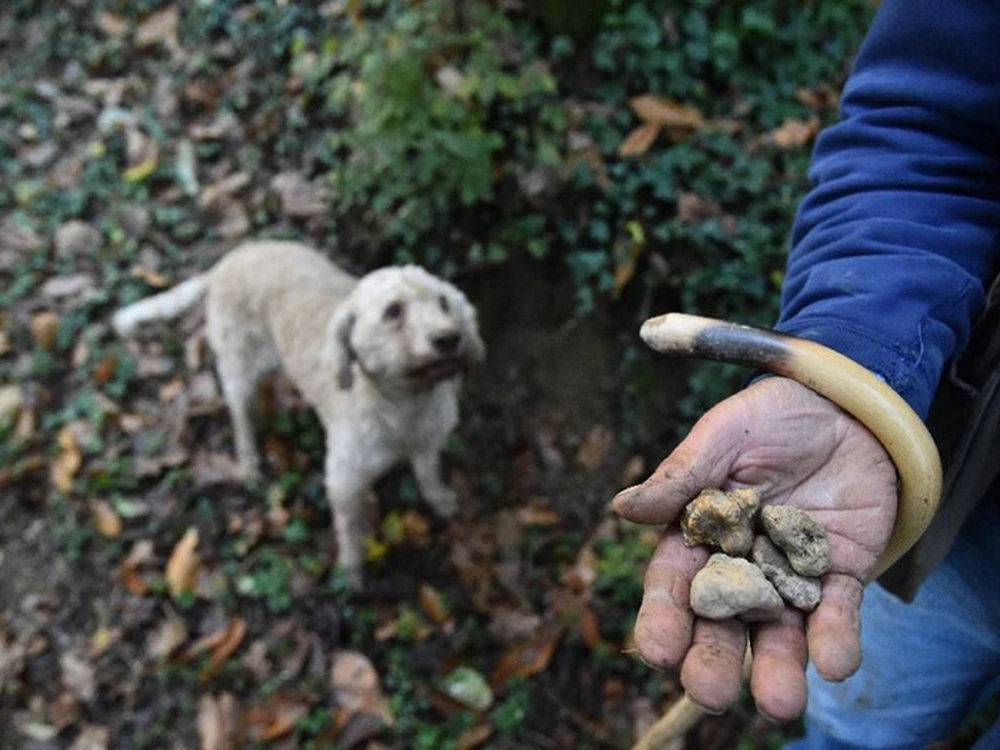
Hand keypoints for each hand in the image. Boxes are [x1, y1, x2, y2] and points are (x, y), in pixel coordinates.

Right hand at [612, 376, 897, 720]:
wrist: (846, 405)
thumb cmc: (771, 415)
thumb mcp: (724, 434)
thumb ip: (682, 475)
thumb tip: (623, 507)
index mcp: (698, 534)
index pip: (674, 584)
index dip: (664, 618)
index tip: (657, 651)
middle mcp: (739, 566)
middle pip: (721, 624)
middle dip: (712, 660)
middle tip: (708, 692)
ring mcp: (789, 576)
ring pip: (778, 634)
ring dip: (776, 669)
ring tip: (778, 702)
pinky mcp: (841, 575)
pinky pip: (837, 614)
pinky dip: (835, 640)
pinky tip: (833, 663)